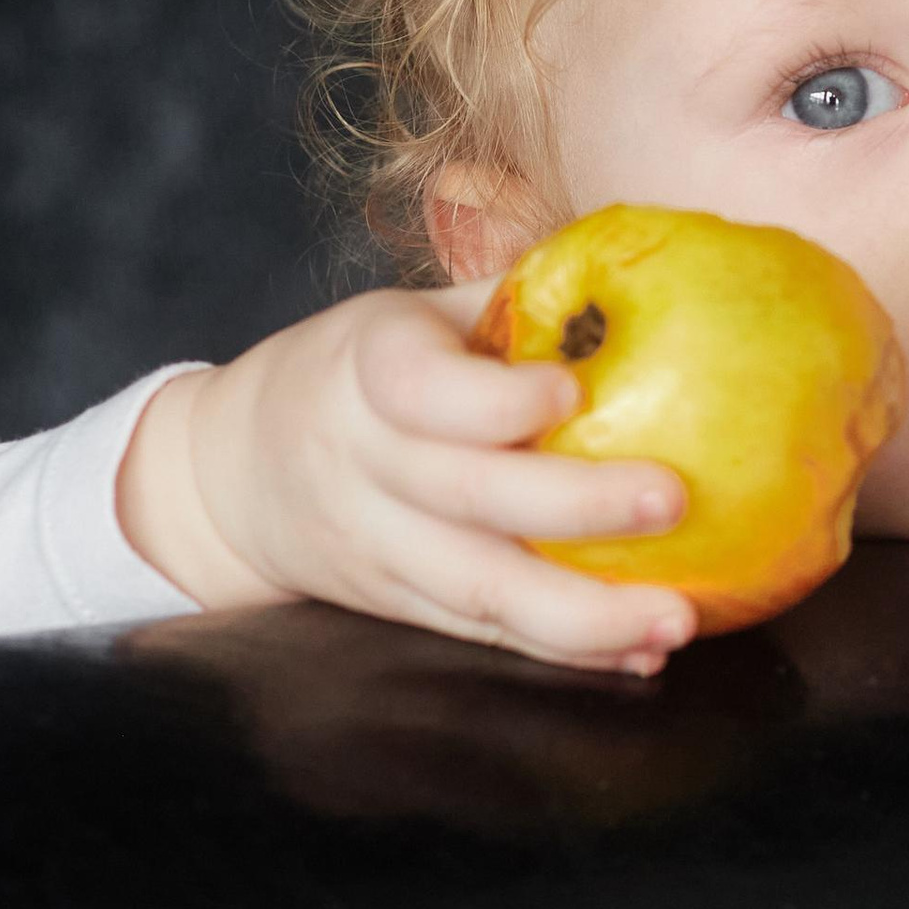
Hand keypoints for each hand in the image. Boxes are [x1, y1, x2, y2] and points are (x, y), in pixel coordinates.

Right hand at [114, 277, 698, 674]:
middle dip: (578, 506)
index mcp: (368, 369)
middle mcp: (367, 462)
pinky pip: (487, 634)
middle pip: (468, 496)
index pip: (421, 389)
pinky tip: (640, 650)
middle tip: (673, 499)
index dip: (496, 398)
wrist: (233, 471)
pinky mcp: (399, 606)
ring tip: (676, 619)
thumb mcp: (411, 314)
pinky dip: (567, 649)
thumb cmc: (358, 369)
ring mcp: (380, 546)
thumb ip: (513, 294)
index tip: (572, 390)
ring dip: (586, 616)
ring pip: (481, 590)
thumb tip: (642, 258)